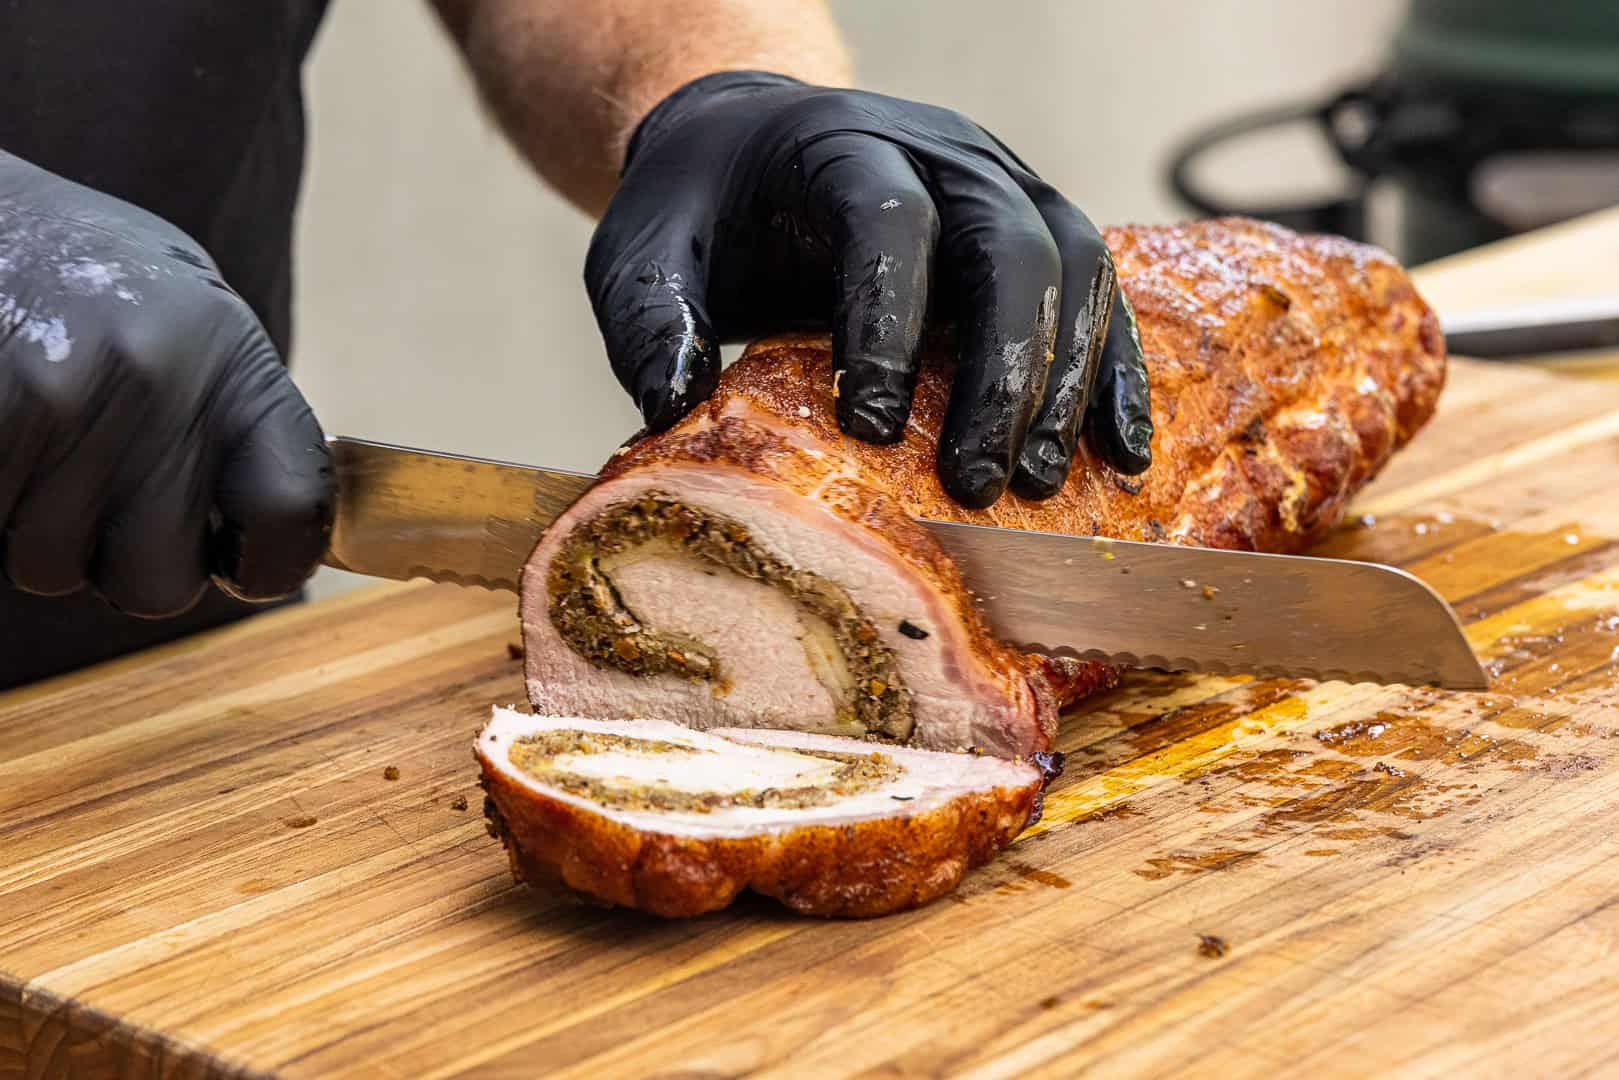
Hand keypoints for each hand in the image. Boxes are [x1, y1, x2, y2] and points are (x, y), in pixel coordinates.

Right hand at [0, 152, 332, 615]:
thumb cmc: (94, 281)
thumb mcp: (199, 326)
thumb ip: (238, 431)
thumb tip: (279, 552)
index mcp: (235, 361)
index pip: (292, 513)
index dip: (266, 559)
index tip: (236, 552)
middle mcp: (160, 380)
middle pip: (157, 583)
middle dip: (122, 560)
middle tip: (98, 488)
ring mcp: (59, 399)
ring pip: (50, 568)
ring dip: (34, 529)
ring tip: (34, 439)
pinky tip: (2, 438)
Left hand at [586, 72, 1151, 508]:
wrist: (755, 147)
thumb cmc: (702, 210)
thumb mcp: (642, 255)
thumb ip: (653, 323)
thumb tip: (674, 415)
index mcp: (844, 148)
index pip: (888, 223)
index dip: (886, 323)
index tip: (864, 428)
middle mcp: (946, 155)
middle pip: (1007, 246)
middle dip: (999, 372)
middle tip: (974, 483)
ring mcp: (1007, 185)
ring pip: (1073, 269)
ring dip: (1064, 382)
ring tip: (1035, 484)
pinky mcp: (1040, 228)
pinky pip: (1100, 295)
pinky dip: (1114, 374)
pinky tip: (1116, 454)